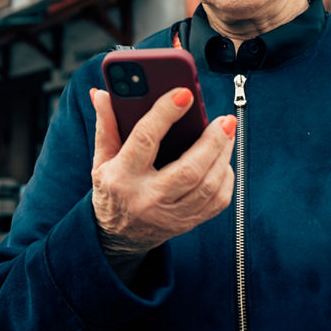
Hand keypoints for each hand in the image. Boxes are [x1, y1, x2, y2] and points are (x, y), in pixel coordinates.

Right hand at [90, 86, 236, 275]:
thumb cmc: (112, 190)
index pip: (145, 139)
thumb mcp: (102, 159)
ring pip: (208, 185)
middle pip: (189, 170)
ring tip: (228, 132)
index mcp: (122, 176)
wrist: (119, 236)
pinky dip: (225, 177)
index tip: (184, 94)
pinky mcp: (188, 222)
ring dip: (223, 155)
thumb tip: (103, 94)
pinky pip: (217, 201)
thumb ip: (106, 125)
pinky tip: (223, 159)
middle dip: (212, 141)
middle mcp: (148, 198)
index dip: (165, 114)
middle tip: (224, 119)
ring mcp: (170, 214)